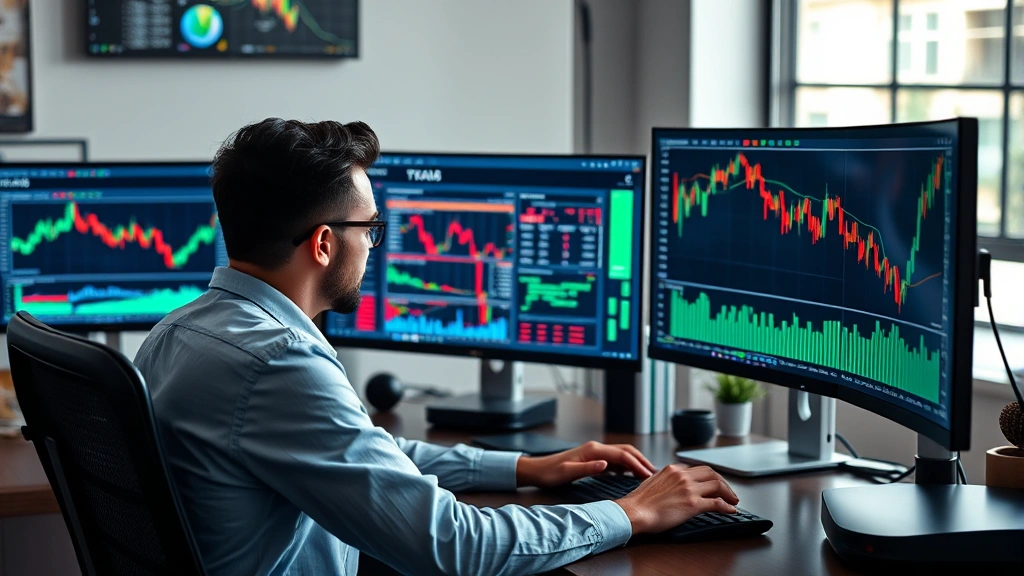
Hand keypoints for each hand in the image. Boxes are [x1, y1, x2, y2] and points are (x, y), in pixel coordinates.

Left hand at [515, 441, 656, 488]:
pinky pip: (615, 460)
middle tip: (654, 473)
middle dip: (641, 460)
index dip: (637, 465)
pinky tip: (630, 474)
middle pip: (626, 451)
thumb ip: (588, 468)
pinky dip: (626, 466)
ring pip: (621, 454)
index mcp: (593, 450)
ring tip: (647, 474)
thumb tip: (606, 464)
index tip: (649, 476)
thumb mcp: (567, 473)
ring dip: (635, 462)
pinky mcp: (593, 459)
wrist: (537, 470)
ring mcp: (595, 453)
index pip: (622, 455)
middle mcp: (596, 448)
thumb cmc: (550, 473)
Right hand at [614, 465, 738, 534]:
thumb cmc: (639, 502)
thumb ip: (665, 480)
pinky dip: (727, 506)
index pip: (698, 469)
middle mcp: (682, 476)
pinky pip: (716, 503)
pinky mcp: (693, 504)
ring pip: (717, 485)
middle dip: (723, 482)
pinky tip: (730, 510)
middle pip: (711, 474)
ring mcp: (689, 489)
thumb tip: (671, 487)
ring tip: (733, 500)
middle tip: (728, 492)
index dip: (709, 477)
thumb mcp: (652, 482)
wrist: (634, 511)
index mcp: (673, 469)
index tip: (714, 484)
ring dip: (728, 493)